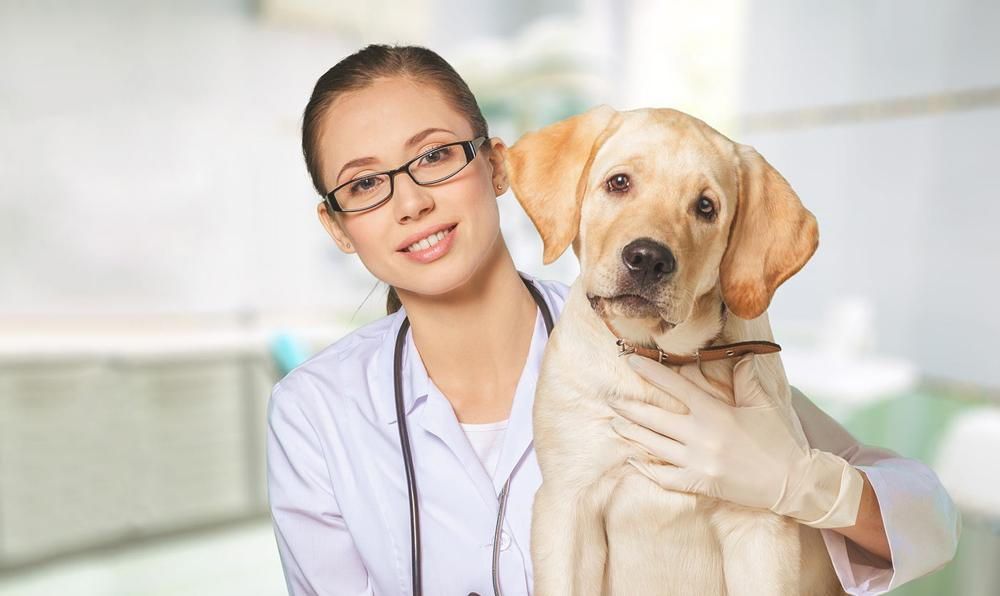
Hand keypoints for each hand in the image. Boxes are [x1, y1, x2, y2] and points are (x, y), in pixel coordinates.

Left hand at [610, 352, 863, 528]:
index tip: (629, 360)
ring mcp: (697, 462)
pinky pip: (664, 477)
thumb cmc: (779, 440)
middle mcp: (700, 437)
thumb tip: (738, 352)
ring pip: (653, 446)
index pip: (675, 387)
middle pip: (654, 418)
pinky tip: (633, 460)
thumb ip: (745, 377)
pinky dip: (646, 469)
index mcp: (715, 413)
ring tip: (615, 423)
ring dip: (632, 433)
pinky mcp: (699, 484)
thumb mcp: (762, 404)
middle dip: (629, 406)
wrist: (793, 482)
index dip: (650, 371)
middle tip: (609, 397)